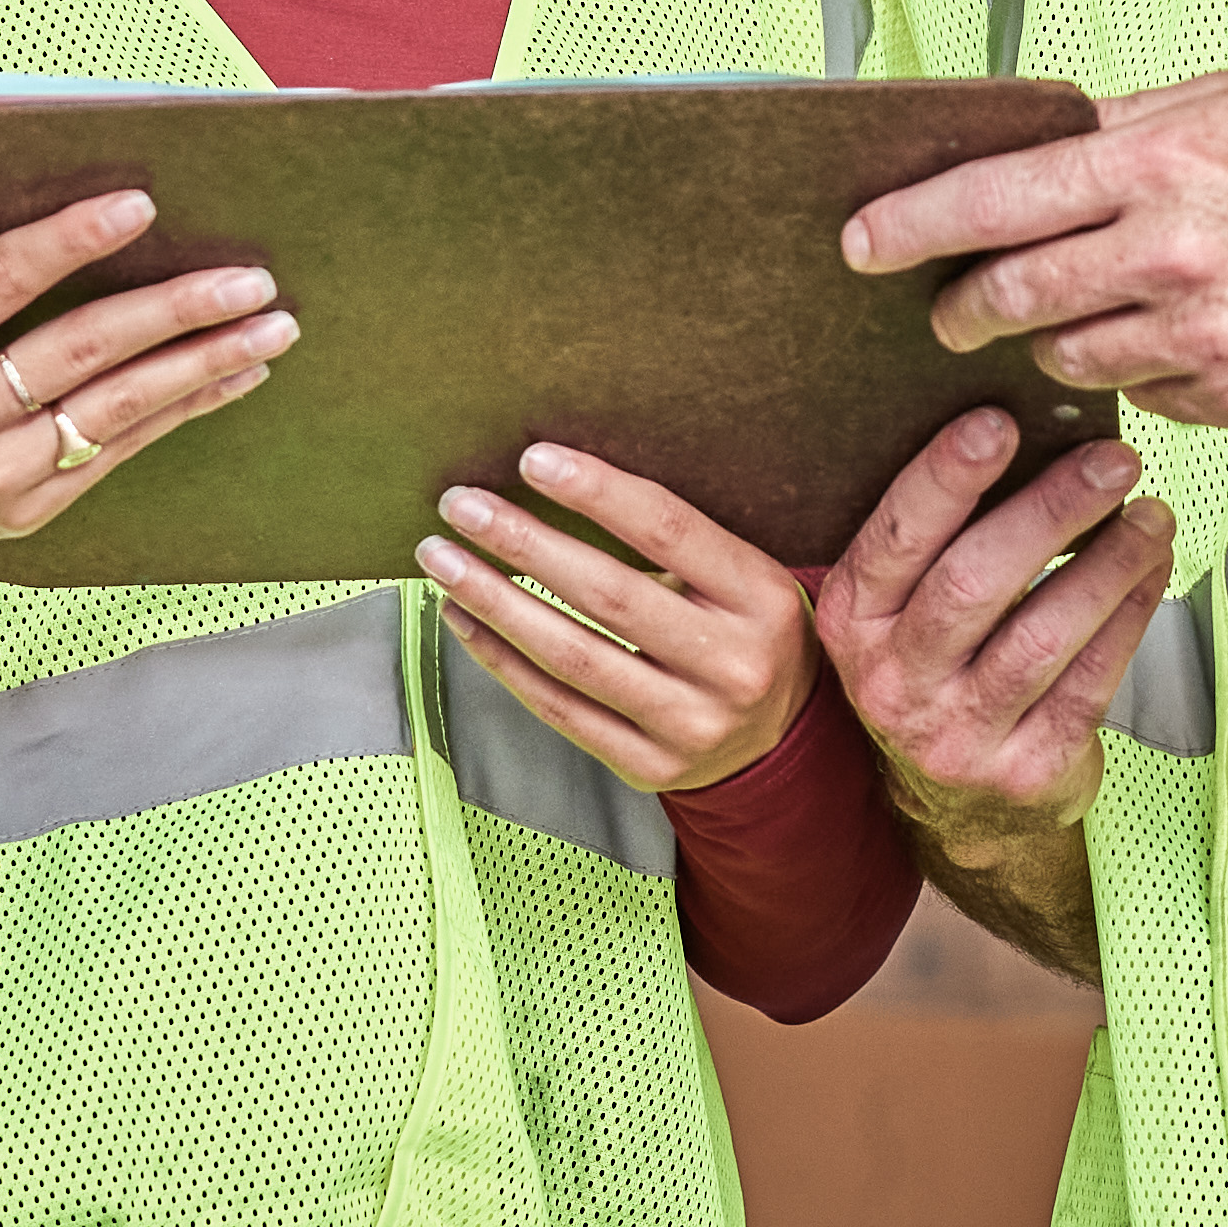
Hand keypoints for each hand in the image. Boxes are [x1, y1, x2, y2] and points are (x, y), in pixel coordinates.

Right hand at [0, 191, 291, 562]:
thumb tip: (11, 180)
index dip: (71, 240)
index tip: (141, 204)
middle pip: (82, 349)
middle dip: (176, 308)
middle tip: (250, 277)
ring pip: (117, 409)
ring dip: (205, 364)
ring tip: (272, 326)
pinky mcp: (29, 512)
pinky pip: (121, 450)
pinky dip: (184, 410)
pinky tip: (233, 375)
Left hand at [420, 445, 813, 797]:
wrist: (784, 736)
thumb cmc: (744, 630)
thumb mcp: (742, 576)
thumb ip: (675, 539)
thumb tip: (555, 476)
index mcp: (760, 597)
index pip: (668, 530)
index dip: (596, 492)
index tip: (532, 460)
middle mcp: (732, 664)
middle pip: (608, 596)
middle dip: (524, 544)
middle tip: (462, 506)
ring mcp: (691, 724)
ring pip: (572, 658)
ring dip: (494, 602)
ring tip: (442, 560)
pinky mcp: (650, 766)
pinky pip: (560, 709)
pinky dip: (502, 661)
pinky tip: (464, 620)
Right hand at [806, 408, 1170, 853]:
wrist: (960, 805)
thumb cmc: (942, 668)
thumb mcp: (905, 609)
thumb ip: (939, 538)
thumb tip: (1020, 429)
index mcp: (854, 622)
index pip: (895, 539)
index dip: (945, 477)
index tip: (1000, 422)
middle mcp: (893, 682)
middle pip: (973, 583)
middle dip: (1051, 510)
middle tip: (1112, 461)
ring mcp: (957, 736)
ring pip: (1040, 637)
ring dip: (1106, 564)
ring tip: (1151, 514)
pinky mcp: (1024, 771)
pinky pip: (1087, 683)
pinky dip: (1127, 617)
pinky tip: (1151, 571)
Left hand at [842, 75, 1227, 428]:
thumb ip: (1125, 134)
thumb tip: (1036, 150)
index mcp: (1156, 165)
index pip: (992, 199)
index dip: (911, 226)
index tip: (861, 243)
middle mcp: (1169, 253)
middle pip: (1011, 296)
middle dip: (959, 310)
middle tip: (943, 313)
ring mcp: (1203, 338)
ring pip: (1069, 358)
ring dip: (1048, 344)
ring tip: (1067, 321)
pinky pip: (1145, 395)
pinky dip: (1138, 372)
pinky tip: (1170, 343)